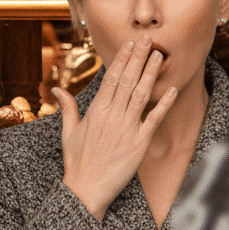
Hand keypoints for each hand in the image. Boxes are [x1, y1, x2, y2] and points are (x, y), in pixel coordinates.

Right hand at [56, 37, 178, 221]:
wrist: (86, 190)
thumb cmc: (77, 163)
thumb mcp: (68, 132)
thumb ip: (67, 108)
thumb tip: (57, 89)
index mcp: (95, 111)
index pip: (111, 78)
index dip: (122, 59)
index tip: (130, 44)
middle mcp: (111, 116)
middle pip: (127, 80)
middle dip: (138, 58)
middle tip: (148, 39)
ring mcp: (126, 129)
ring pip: (141, 94)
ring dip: (151, 73)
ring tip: (159, 56)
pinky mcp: (139, 144)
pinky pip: (154, 120)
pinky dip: (163, 104)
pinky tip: (171, 89)